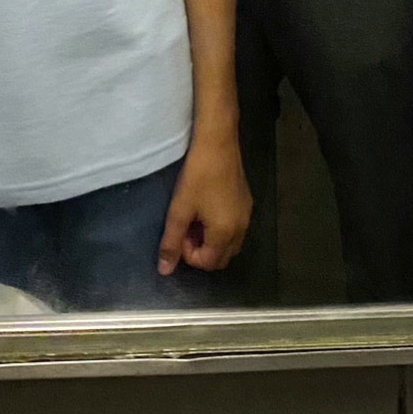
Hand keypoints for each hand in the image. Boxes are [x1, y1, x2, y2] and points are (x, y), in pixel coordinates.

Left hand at [158, 131, 252, 273]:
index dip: (188, 253)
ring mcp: (247, 215)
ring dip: (211, 241)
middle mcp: (241, 229)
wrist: (218, 143)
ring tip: (195, 219)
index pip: (206, 262)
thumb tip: (164, 270)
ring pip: (229, 244)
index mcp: (225, 234)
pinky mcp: (247, 203)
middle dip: (201, 251)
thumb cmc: (198, 176)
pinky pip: (235, 229)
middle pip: (221, 258)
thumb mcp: (179, 210)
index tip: (178, 232)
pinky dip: (221, 230)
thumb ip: (171, 242)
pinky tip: (207, 208)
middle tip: (186, 229)